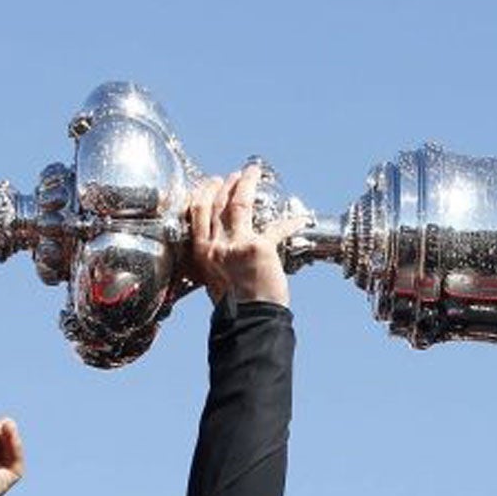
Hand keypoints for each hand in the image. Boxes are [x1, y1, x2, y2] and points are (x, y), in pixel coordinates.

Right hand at [186, 165, 304, 307]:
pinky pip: (276, 227)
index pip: (197, 212)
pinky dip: (290, 222)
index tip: (211, 182)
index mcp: (202, 252)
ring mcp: (236, 245)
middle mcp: (215, 245)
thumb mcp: (214, 279)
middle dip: (225, 184)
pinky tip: (299, 218)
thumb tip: (224, 248)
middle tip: (233, 175)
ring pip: (239, 203)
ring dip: (246, 184)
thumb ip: (216, 259)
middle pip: (216, 202)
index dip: (204, 192)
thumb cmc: (235, 307)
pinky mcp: (260, 248)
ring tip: (252, 174)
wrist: (249, 321)